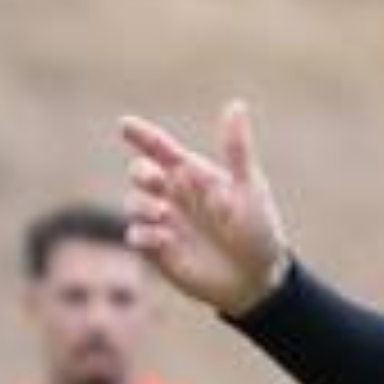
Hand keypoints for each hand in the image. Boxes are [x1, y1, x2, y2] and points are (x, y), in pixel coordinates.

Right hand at [115, 103, 295, 316]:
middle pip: (140, 172)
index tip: (126, 125)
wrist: (257, 278)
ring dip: (142, 205)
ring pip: (134, 203)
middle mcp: (173, 195)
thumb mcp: (248, 188)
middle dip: (141, 172)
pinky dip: (144, 235)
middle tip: (156, 180)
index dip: (141, 135)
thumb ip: (236, 149)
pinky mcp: (157, 251)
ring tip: (164, 215)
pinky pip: (137, 236)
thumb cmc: (257, 229)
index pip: (160, 148)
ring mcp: (163, 222)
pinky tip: (165, 240)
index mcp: (192, 174)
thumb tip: (236, 105)